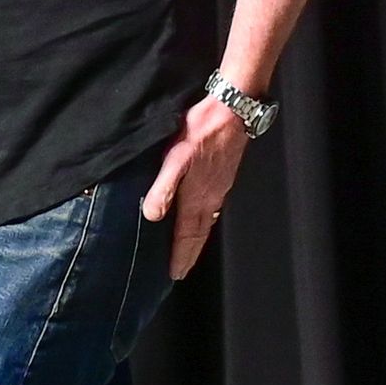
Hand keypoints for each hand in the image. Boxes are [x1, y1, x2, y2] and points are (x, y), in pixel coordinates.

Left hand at [140, 95, 250, 277]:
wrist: (232, 110)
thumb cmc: (202, 131)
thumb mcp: (176, 158)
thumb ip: (164, 187)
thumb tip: (153, 215)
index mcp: (198, 197)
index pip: (187, 235)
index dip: (180, 255)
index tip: (175, 274)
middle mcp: (211, 197)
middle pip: (199, 233)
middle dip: (189, 253)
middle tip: (181, 270)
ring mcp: (219, 187)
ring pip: (206, 221)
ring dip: (197, 239)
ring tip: (189, 250)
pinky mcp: (223, 175)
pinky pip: (212, 207)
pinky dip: (204, 220)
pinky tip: (201, 216)